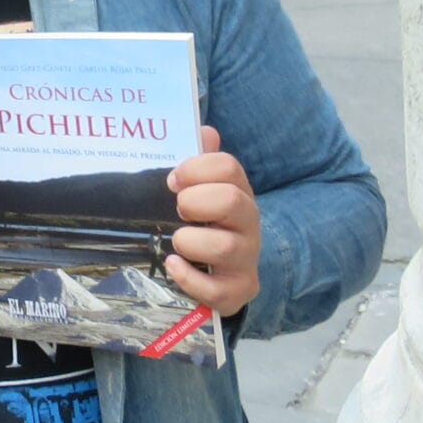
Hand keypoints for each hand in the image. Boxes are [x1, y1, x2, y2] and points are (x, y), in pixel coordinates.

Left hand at [165, 125, 260, 319]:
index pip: (228, 167)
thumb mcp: (203, 190)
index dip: (195, 169)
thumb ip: (202, 160)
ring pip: (224, 246)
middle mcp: (248, 223)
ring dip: (190, 241)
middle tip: (179, 209)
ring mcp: (246, 259)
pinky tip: (173, 265)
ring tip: (177, 240)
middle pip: (232, 201)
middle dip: (196, 201)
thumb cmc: (206, 223)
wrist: (226, 272)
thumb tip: (204, 130)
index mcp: (238, 192)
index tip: (173, 180)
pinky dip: (189, 277)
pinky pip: (216, 289)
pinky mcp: (237, 291)